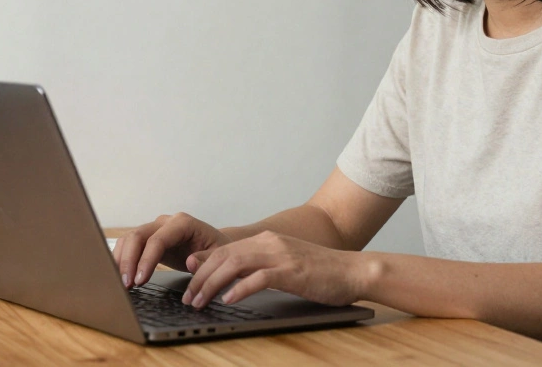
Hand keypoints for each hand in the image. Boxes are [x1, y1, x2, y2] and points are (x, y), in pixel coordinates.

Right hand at [112, 212, 230, 288]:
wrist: (215, 245)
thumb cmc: (218, 251)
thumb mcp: (219, 256)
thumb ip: (207, 260)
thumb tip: (191, 262)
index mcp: (183, 223)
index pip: (158, 239)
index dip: (146, 260)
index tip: (140, 280)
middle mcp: (166, 222)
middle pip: (138, 236)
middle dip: (129, 261)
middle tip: (127, 285)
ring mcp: (155, 228)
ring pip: (129, 239)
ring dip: (122, 261)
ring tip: (122, 284)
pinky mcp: (149, 239)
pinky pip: (129, 245)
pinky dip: (122, 260)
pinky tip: (121, 276)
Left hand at [180, 230, 364, 308]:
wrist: (353, 271)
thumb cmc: (320, 272)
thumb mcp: (284, 265)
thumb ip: (258, 266)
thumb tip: (229, 278)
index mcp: (267, 240)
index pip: (225, 250)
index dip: (202, 266)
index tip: (188, 281)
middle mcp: (270, 243)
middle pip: (224, 256)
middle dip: (201, 277)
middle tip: (189, 297)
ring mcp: (281, 255)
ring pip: (235, 264)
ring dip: (212, 284)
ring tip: (200, 300)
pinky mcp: (292, 271)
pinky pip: (259, 278)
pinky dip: (240, 288)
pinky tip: (229, 300)